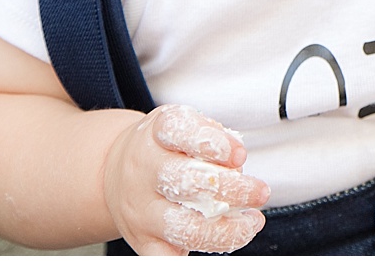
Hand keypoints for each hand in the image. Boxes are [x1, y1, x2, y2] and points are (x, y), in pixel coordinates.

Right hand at [103, 104, 268, 254]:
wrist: (114, 173)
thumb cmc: (163, 149)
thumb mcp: (185, 127)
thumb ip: (214, 137)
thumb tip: (237, 158)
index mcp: (155, 134)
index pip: (178, 131)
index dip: (213, 142)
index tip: (239, 155)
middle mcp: (142, 170)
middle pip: (185, 181)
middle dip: (232, 190)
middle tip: (260, 193)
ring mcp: (141, 209)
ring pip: (183, 227)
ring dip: (226, 230)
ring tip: (250, 223)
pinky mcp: (143, 240)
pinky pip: (168, 258)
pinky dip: (200, 255)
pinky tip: (226, 242)